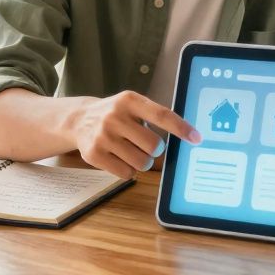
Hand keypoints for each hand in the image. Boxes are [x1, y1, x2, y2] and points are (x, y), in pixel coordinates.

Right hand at [72, 90, 200, 177]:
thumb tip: (187, 135)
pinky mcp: (94, 155)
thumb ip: (155, 115)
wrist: (78, 120)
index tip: (196, 138)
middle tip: (147, 145)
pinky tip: (119, 158)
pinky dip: (129, 170)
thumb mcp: (132, 105)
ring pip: (142, 162)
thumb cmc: (115, 114)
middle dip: (155, 150)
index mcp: (129, 100)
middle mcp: (114, 117)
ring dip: (143, 162)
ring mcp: (102, 137)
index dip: (181, 128)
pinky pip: (126, 173)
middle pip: (154, 146)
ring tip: (132, 151)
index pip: (161, 115)